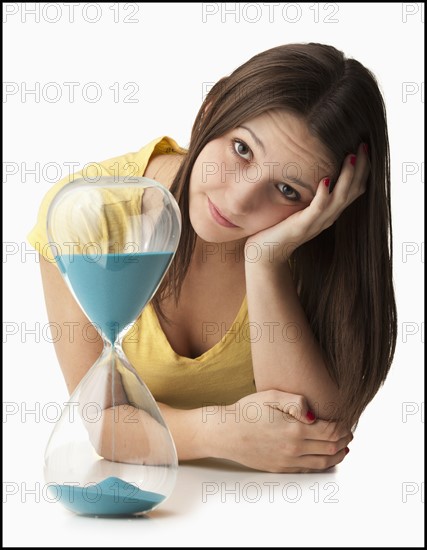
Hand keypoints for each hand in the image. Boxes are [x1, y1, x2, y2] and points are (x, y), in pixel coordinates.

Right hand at [216, 390, 352, 472]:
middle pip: (330, 448)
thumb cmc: (246, 411)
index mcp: (295, 430)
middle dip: (343, 440)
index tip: (346, 421)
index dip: (343, 427)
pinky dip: (322, 464)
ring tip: (343, 448)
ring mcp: (287, 461)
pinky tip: (325, 458)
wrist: (225, 432)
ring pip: (322, 462)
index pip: (331, 431)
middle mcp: (294, 449)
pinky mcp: (280, 468)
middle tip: (349, 433)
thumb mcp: (270, 396)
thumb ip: (296, 402)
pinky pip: (308, 469)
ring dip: (337, 455)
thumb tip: (314, 415)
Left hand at [245, 143, 369, 264]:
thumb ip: (309, 193)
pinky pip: (317, 210)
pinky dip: (323, 195)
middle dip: (360, 168)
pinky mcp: (301, 227)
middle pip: (352, 192)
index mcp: (329, 212)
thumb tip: (314, 168)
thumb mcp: (299, 207)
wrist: (265, 254)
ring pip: (339, 199)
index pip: (354, 190)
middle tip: (364, 146)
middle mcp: (327, 217)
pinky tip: (325, 180)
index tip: (364, 148)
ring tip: (351, 157)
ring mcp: (316, 223)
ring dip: (347, 177)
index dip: (362, 170)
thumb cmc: (279, 228)